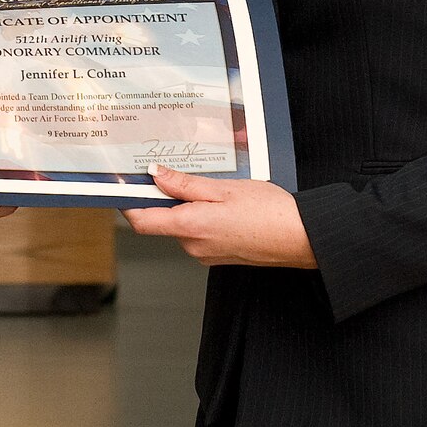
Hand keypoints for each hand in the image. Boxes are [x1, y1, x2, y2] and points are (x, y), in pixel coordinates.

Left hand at [122, 165, 315, 267]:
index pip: (143, 221)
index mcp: (191, 226)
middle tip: (176, 171)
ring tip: (213, 187)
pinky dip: (203, 217)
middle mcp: (194, 245)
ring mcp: (206, 254)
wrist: (302, 239)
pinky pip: (200, 233)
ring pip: (183, 226)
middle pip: (163, 220)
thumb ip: (186, 184)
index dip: (128, 204)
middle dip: (166, 198)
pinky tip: (224, 204)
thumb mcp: (225, 188)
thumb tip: (156, 174)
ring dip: (188, 206)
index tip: (124, 186)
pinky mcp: (219, 255)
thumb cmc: (269, 212)